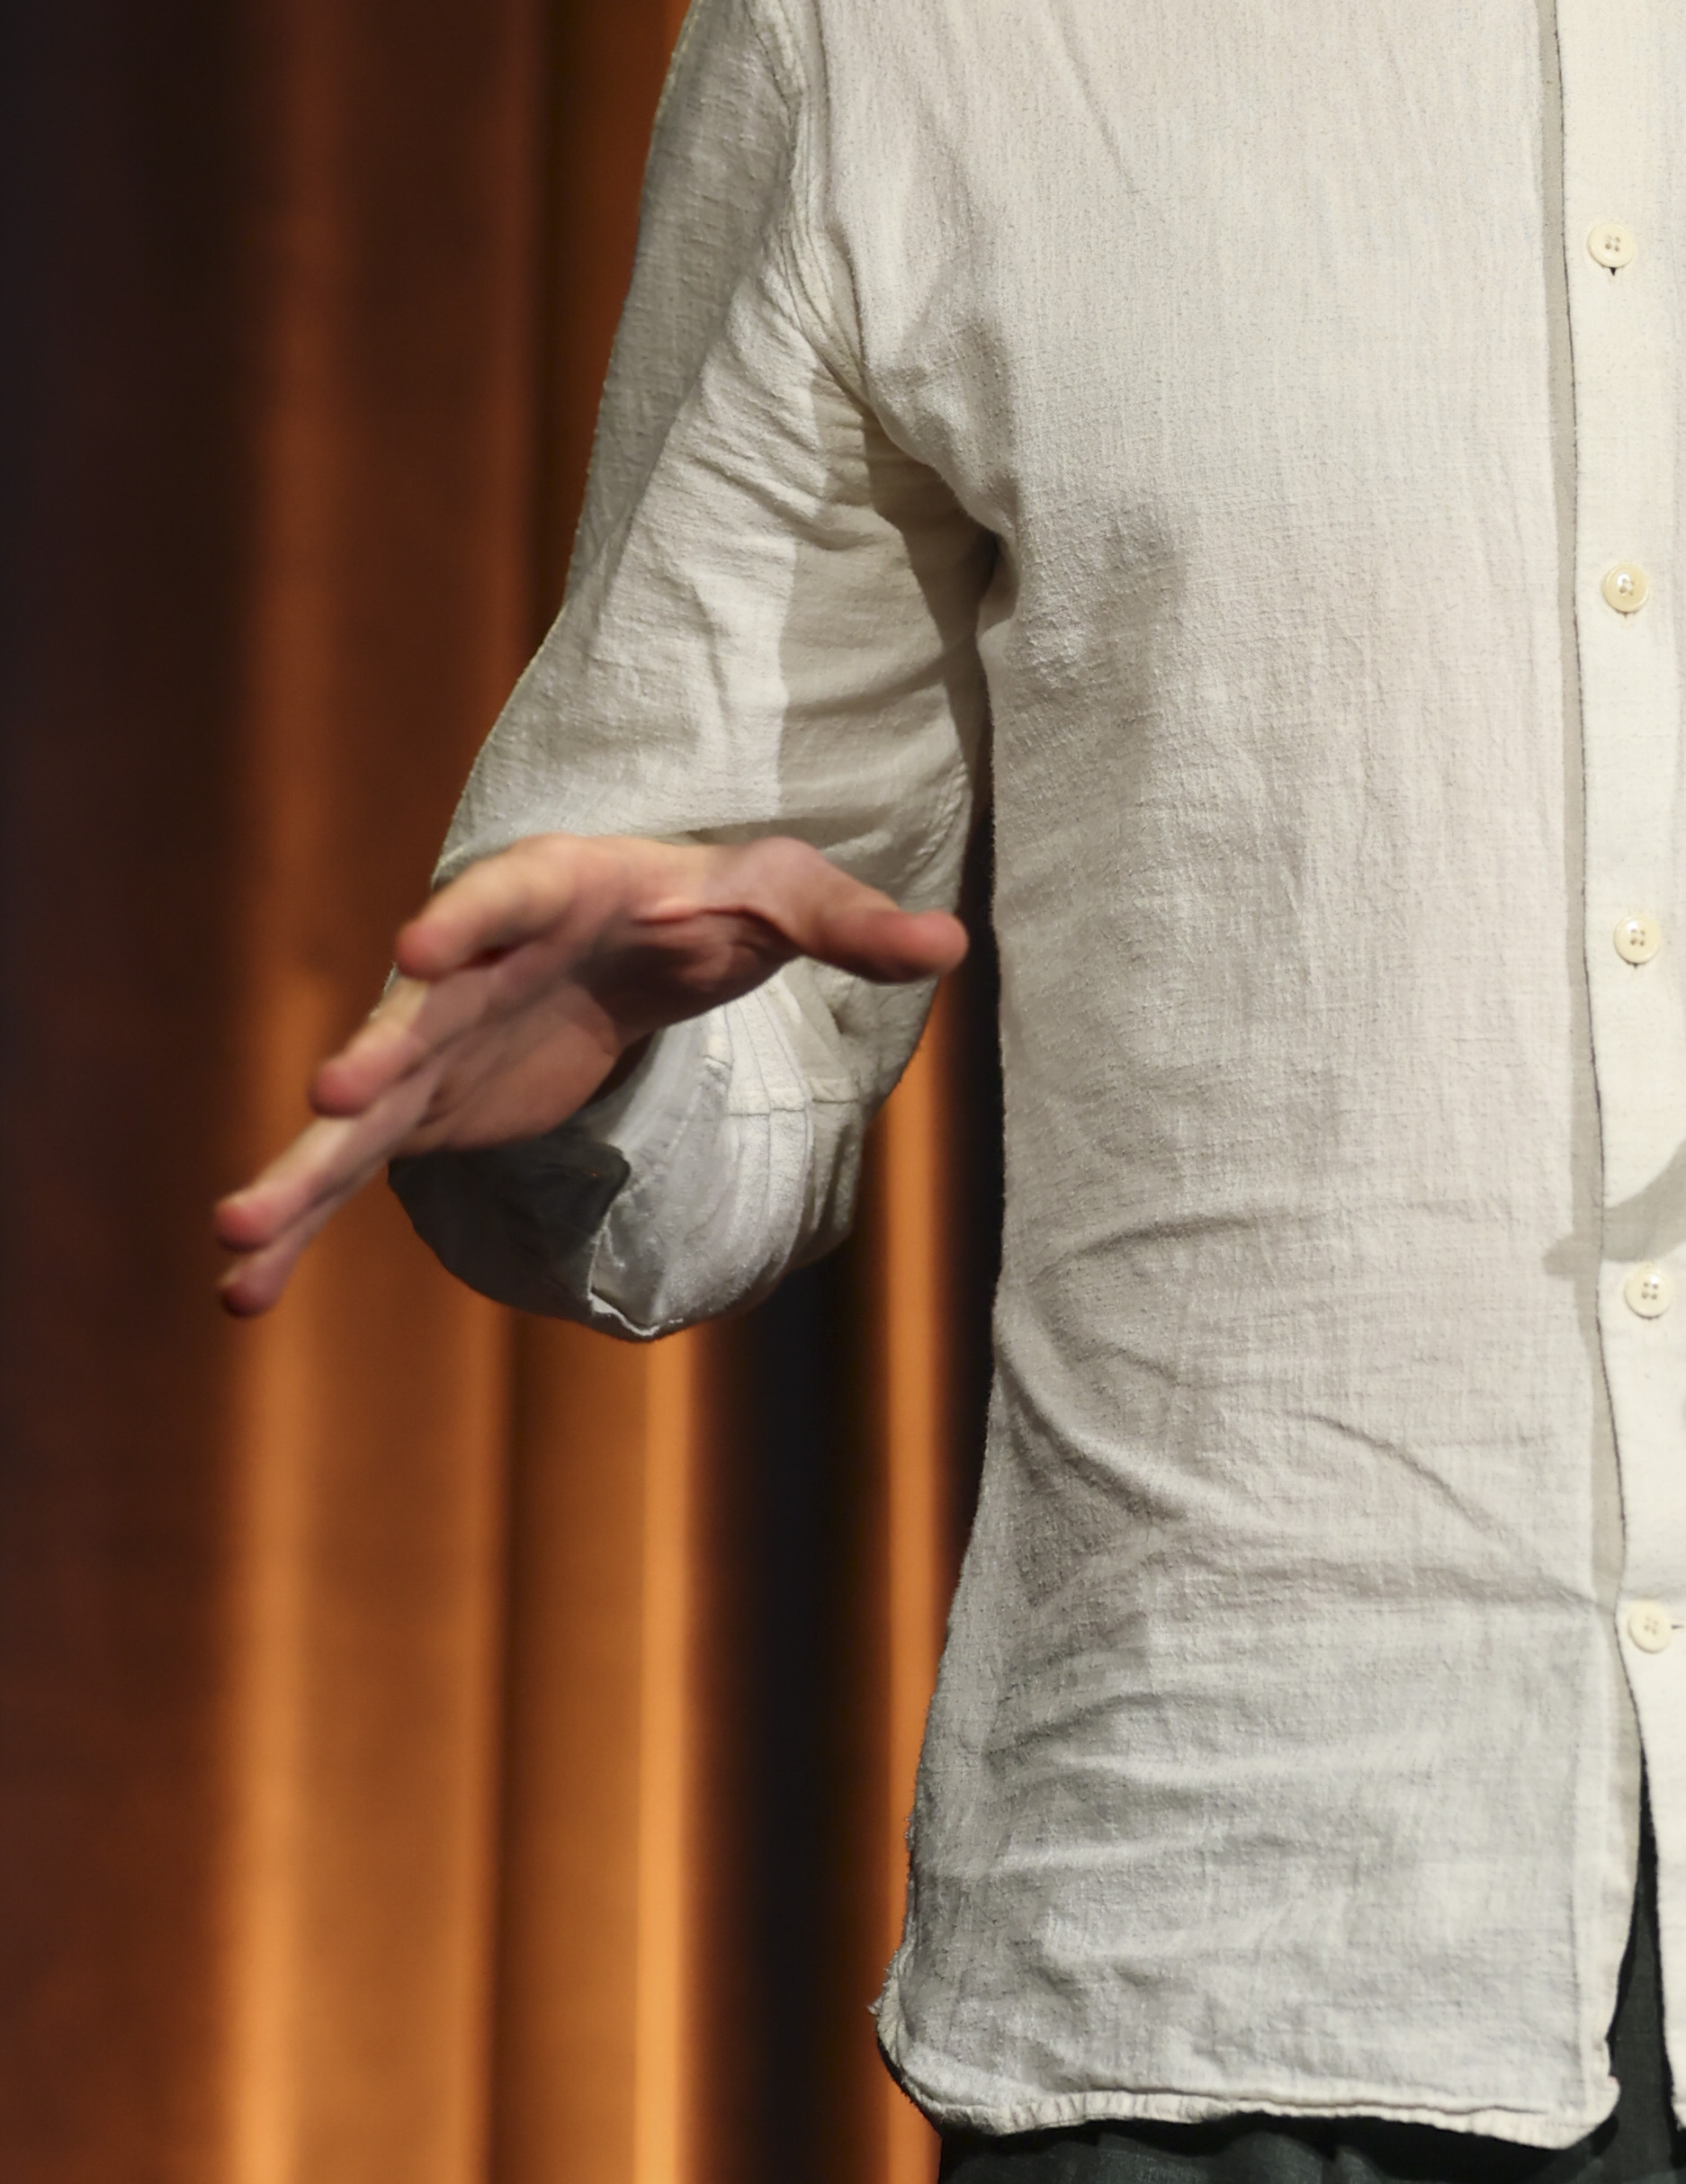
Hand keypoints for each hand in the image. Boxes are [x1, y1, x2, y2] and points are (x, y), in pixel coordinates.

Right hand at [210, 832, 966, 1320]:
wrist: (634, 932)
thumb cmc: (705, 899)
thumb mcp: (780, 897)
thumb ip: (848, 925)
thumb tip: (952, 942)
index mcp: (542, 892)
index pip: (498, 894)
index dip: (465, 914)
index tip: (424, 938)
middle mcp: (463, 965)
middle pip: (412, 1009)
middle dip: (372, 1050)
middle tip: (329, 1090)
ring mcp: (430, 1044)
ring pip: (357, 1112)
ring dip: (299, 1171)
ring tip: (234, 1235)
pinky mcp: (419, 1112)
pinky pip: (349, 1174)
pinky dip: (300, 1229)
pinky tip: (241, 1292)